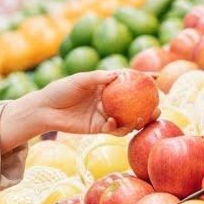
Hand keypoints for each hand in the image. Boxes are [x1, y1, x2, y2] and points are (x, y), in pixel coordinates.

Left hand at [0, 71, 159, 149]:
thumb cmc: (60, 90)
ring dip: (138, 121)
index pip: (129, 81)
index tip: (158, 78)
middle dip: (148, 107)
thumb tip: (119, 73)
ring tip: (142, 119)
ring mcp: (105, 114)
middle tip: (158, 108)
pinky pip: (114, 129)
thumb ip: (99, 78)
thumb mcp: (79, 80)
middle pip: (134, 104)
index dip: (144, 80)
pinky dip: (116, 127)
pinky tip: (112, 122)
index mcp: (106, 85)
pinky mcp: (99, 128)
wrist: (45, 110)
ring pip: (128, 119)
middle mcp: (109, 100)